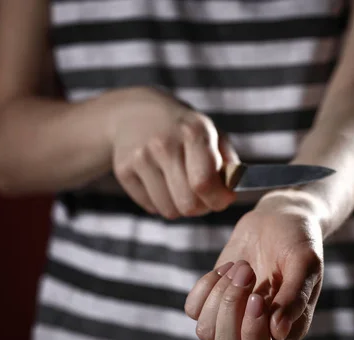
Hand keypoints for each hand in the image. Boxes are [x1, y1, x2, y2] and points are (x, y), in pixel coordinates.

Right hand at [109, 87, 236, 218]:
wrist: (135, 113)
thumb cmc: (184, 130)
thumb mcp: (213, 135)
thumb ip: (229, 165)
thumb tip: (230, 194)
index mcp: (193, 131)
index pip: (204, 183)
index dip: (218, 200)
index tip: (223, 199)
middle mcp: (164, 143)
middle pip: (187, 203)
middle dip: (201, 207)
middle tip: (202, 195)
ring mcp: (140, 157)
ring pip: (169, 211)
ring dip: (180, 206)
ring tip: (181, 187)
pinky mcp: (123, 170)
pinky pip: (151, 207)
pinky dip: (160, 202)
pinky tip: (160, 181)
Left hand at [184, 192, 324, 339]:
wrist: (280, 218)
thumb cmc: (299, 241)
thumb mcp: (305, 264)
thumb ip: (295, 297)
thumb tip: (278, 332)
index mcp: (286, 330)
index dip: (252, 336)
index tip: (257, 297)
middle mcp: (257, 330)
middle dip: (231, 306)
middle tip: (247, 269)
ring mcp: (232, 317)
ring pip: (206, 331)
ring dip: (218, 295)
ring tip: (239, 267)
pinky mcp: (213, 299)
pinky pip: (193, 310)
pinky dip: (204, 286)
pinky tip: (225, 268)